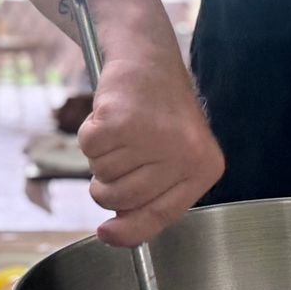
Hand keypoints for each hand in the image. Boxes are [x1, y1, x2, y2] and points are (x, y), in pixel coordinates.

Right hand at [77, 48, 223, 246]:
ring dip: (99, 155)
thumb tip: (113, 233)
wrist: (147, 55)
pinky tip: (108, 114)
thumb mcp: (171, 153)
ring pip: (101, 175)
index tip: (104, 234)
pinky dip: (89, 134)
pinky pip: (87, 148)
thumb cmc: (158, 108)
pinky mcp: (121, 120)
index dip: (128, 232)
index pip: (161, 216)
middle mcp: (183, 154)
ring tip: (120, 129)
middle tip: (118, 154)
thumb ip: (152, 193)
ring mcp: (153, 137)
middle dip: (106, 184)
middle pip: (121, 200)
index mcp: (204, 167)